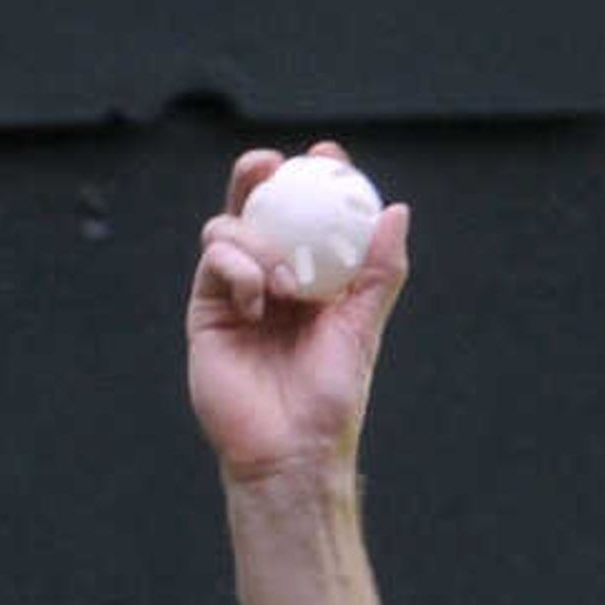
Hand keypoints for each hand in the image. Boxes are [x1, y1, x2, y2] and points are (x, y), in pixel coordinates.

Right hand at [188, 146, 410, 482]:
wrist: (292, 447)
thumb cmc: (331, 397)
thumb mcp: (362, 326)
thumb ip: (379, 271)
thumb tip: (396, 211)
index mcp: (312, 282)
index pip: (308, 218)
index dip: (313, 182)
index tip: (326, 157)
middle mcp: (271, 280)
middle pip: (257, 210)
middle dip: (260, 177)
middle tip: (273, 164)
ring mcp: (236, 292)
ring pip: (228, 229)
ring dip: (255, 239)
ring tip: (284, 282)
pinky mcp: (207, 309)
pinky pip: (214, 262)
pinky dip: (236, 266)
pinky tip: (258, 298)